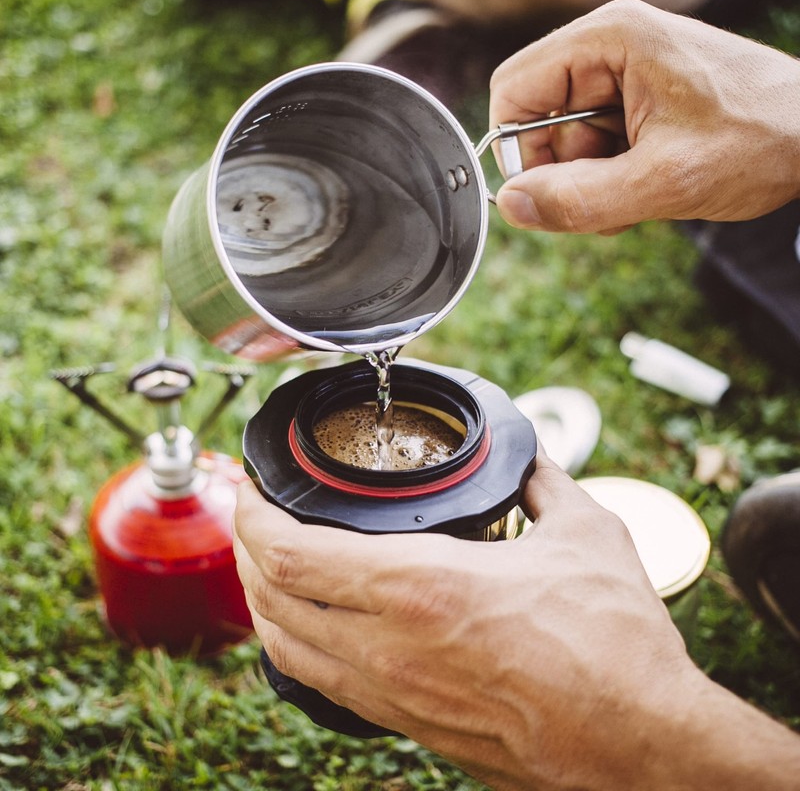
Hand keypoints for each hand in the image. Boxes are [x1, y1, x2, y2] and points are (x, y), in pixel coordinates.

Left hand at [234, 454, 712, 789]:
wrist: (638, 746)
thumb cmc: (613, 645)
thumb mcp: (586, 536)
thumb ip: (548, 485)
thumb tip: (534, 462)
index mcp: (419, 586)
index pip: (290, 552)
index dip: (252, 516)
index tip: (251, 490)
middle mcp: (387, 646)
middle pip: (270, 598)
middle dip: (246, 550)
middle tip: (254, 518)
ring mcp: (391, 694)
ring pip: (285, 647)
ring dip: (262, 600)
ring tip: (268, 566)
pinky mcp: (408, 726)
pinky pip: (321, 682)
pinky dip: (295, 644)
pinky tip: (312, 625)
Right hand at [489, 0, 799, 233]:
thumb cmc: (760, 140)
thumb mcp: (664, 181)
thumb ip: (580, 199)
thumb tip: (512, 206)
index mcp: (609, 41)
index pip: (514, 90)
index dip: (515, 149)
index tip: (541, 195)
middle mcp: (608, 50)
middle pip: (535, 120)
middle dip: (560, 172)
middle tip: (603, 201)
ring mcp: (622, 76)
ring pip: (563, 143)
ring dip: (587, 183)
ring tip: (638, 194)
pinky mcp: (635, 102)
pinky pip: (591, 148)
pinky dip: (606, 180)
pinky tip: (643, 188)